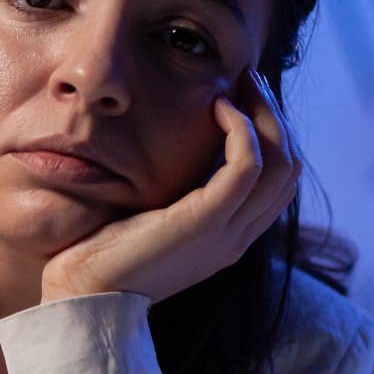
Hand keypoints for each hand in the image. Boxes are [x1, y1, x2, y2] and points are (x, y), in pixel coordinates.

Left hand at [40, 66, 299, 304]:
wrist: (83, 297)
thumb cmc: (102, 257)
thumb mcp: (150, 219)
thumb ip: (174, 193)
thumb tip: (173, 151)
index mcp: (229, 237)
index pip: (278, 181)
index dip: (271, 133)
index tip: (243, 94)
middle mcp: (238, 237)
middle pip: (289, 167)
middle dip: (274, 115)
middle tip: (249, 77)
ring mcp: (228, 232)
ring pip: (281, 162)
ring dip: (265, 113)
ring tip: (241, 81)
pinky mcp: (206, 222)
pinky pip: (247, 165)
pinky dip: (241, 128)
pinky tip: (218, 105)